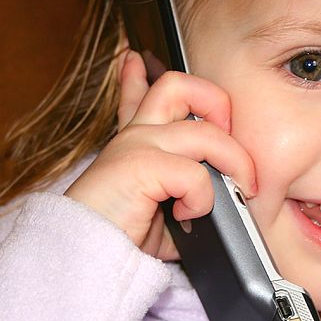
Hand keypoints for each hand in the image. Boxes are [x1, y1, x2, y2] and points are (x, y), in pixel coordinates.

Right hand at [65, 50, 256, 259]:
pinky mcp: (139, 166)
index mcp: (134, 145)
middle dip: (218, 102)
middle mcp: (135, 137)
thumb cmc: (122, 242)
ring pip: (205, 130)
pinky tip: (188, 216)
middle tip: (230, 143)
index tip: (135, 59)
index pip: (138, 97)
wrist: (83, 261)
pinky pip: (195, 173)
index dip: (137, 77)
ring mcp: (136, 146)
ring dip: (234, 162)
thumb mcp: (161, 218)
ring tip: (237, 190)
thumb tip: (224, 196)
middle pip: (178, 84)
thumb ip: (186, 197)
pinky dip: (203, 199)